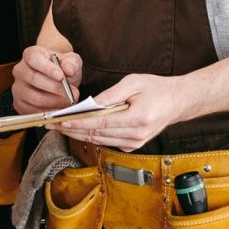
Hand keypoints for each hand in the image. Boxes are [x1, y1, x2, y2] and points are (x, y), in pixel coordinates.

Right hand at [12, 45, 81, 114]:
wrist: (56, 78)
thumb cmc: (61, 68)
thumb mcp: (70, 61)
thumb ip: (72, 63)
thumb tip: (69, 70)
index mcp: (30, 55)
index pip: (35, 59)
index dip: (47, 68)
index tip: (61, 76)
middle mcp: (20, 70)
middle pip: (34, 79)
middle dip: (56, 88)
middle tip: (73, 93)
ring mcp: (18, 88)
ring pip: (34, 98)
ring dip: (54, 102)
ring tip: (69, 102)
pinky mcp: (19, 104)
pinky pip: (32, 111)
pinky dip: (48, 113)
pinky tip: (60, 110)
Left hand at [54, 73, 188, 150]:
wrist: (177, 102)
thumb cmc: (156, 88)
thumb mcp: (133, 83)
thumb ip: (110, 96)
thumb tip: (88, 104)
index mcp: (138, 119)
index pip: (100, 123)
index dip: (77, 122)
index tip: (60, 120)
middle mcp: (136, 135)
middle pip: (96, 134)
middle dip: (71, 129)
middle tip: (51, 124)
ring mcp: (134, 143)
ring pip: (98, 140)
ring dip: (77, 133)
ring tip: (58, 126)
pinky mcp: (132, 145)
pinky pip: (106, 141)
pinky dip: (90, 134)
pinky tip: (76, 128)